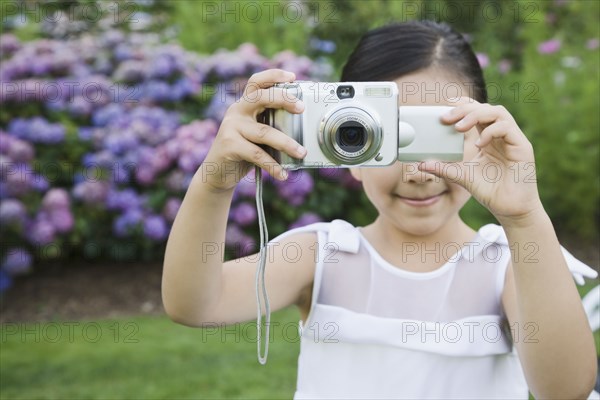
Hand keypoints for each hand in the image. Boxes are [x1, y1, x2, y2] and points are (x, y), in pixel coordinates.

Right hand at [199, 69, 306, 191]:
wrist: (217, 172)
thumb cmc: (243, 152)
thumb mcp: (255, 134)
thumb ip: (269, 126)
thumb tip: (301, 127)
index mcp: (244, 105)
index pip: (256, 82)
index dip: (274, 76)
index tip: (293, 77)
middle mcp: (236, 112)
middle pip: (260, 97)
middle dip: (283, 99)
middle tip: (301, 108)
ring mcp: (231, 127)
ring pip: (264, 132)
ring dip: (287, 143)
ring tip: (302, 152)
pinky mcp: (229, 145)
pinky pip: (257, 155)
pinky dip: (273, 166)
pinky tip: (282, 174)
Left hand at [418, 97, 544, 224]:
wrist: (509, 209)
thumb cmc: (490, 191)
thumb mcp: (461, 176)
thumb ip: (443, 168)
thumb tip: (421, 164)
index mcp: (488, 138)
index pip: (477, 112)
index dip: (463, 105)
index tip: (444, 106)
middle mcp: (501, 135)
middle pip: (485, 108)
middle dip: (464, 109)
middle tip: (445, 118)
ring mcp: (513, 139)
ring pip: (498, 112)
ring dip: (476, 115)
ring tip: (459, 127)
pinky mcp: (522, 147)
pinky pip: (507, 128)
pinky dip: (490, 132)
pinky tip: (479, 144)